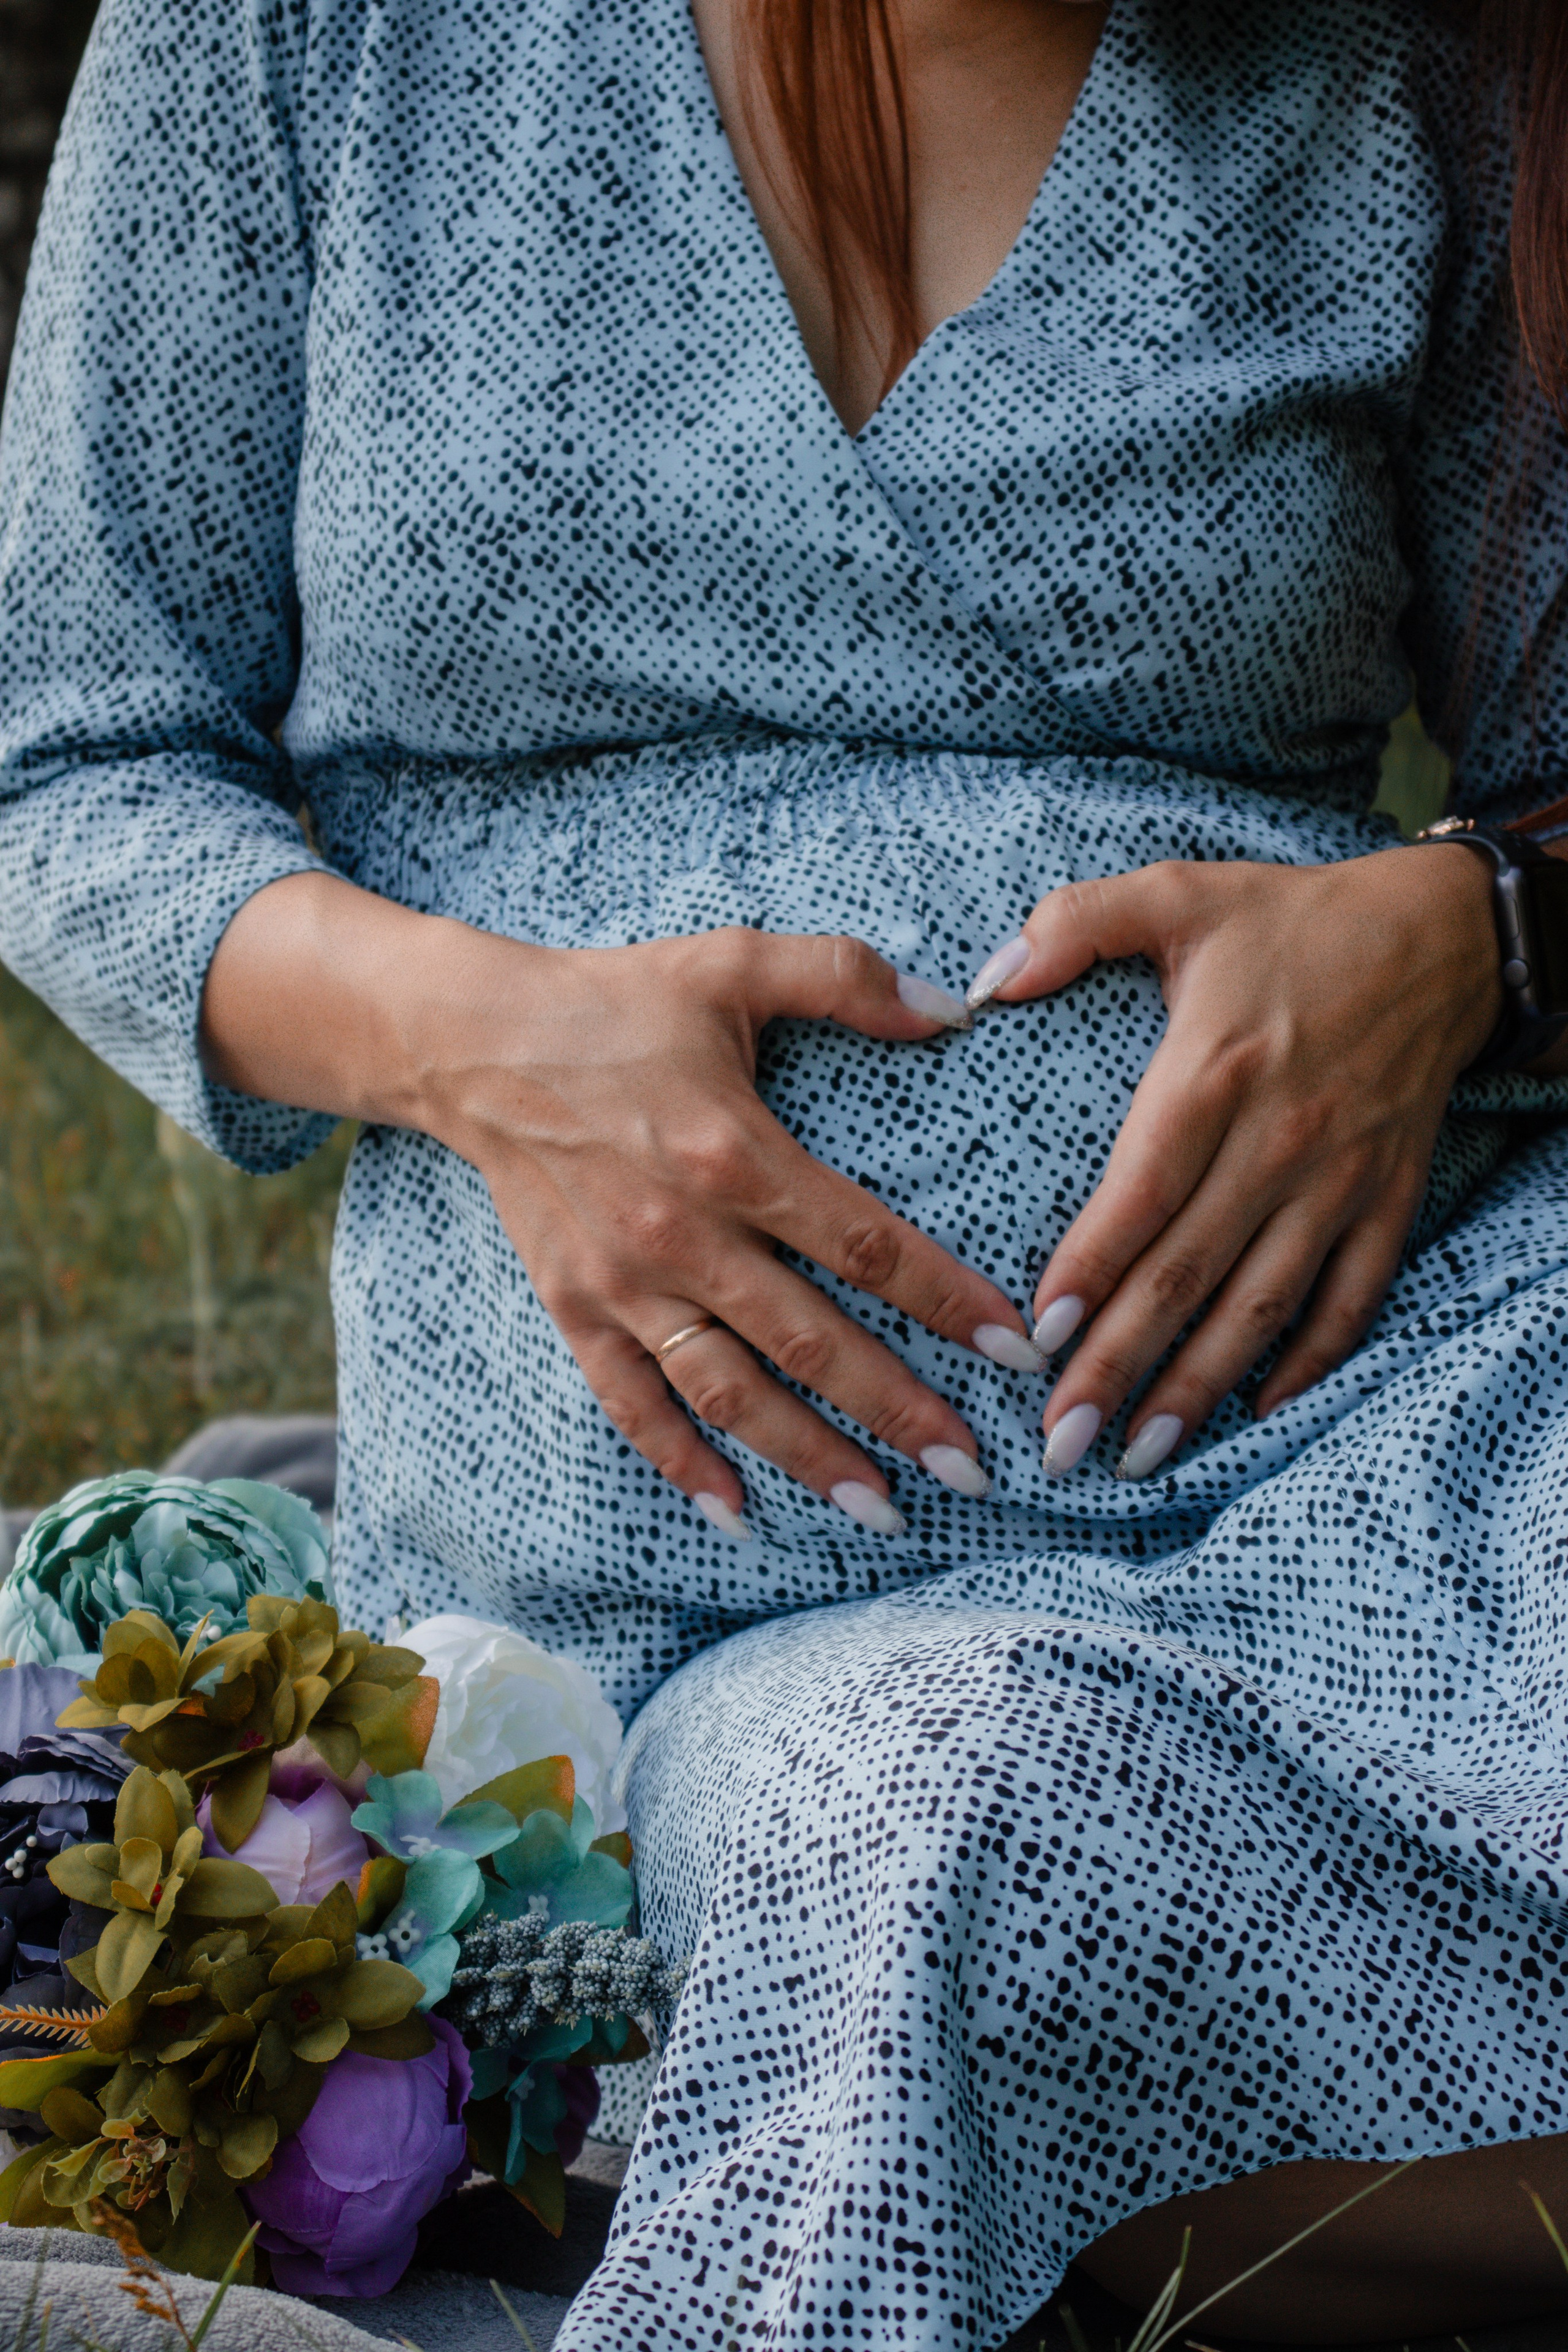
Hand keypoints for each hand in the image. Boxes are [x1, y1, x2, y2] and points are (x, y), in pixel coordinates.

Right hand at [202, 876, 1040, 1536]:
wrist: (470, 1043)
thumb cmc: (614, 1001)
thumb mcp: (731, 960)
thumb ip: (847, 978)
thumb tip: (955, 1009)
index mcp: (732, 1153)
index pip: (865, 1248)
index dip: (948, 1301)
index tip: (1016, 1350)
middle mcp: (680, 1235)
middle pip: (810, 1343)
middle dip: (898, 1411)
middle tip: (973, 1468)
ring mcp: (623, 1284)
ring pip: (729, 1393)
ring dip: (807, 1458)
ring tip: (881, 1510)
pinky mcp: (575, 1309)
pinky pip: (633, 1405)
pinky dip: (682, 1466)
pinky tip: (738, 1514)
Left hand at [966, 844, 1501, 1476]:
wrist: (1441, 934)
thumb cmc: (1291, 920)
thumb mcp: (1179, 892)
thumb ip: (1074, 923)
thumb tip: (984, 981)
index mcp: (1215, 1071)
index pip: (1142, 1193)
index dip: (1092, 1270)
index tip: (1040, 1338)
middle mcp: (1279, 1139)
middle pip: (1189, 1272)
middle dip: (1121, 1365)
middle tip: (1062, 1442)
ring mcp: (1339, 1179)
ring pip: (1263, 1305)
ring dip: (1200, 1387)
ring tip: (1139, 1455)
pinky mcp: (1387, 1199)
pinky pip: (1349, 1300)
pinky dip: (1307, 1363)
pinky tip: (1254, 1413)